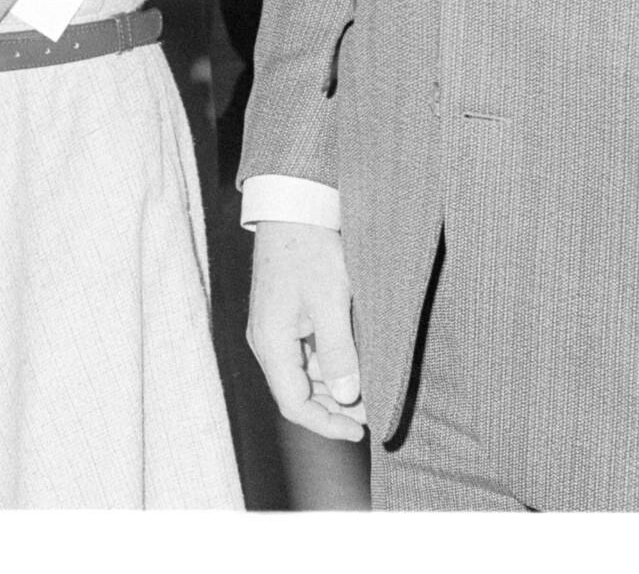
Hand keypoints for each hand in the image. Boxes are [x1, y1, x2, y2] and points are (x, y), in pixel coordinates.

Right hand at [245, 221, 367, 440]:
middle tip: (372, 414)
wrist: (293, 206)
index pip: (294, 404)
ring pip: (302, 375)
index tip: (360, 431)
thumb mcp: (331, 300)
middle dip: (334, 409)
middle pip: (297, 394)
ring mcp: (273, 329)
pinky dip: (328, 366)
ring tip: (368, 393)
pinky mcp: (283, 316)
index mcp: (271, 342)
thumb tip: (349, 396)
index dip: (327, 424)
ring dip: (332, 389)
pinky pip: (304, 354)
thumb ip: (338, 352)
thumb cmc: (311, 248)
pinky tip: (353, 364)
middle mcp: (266, 341)